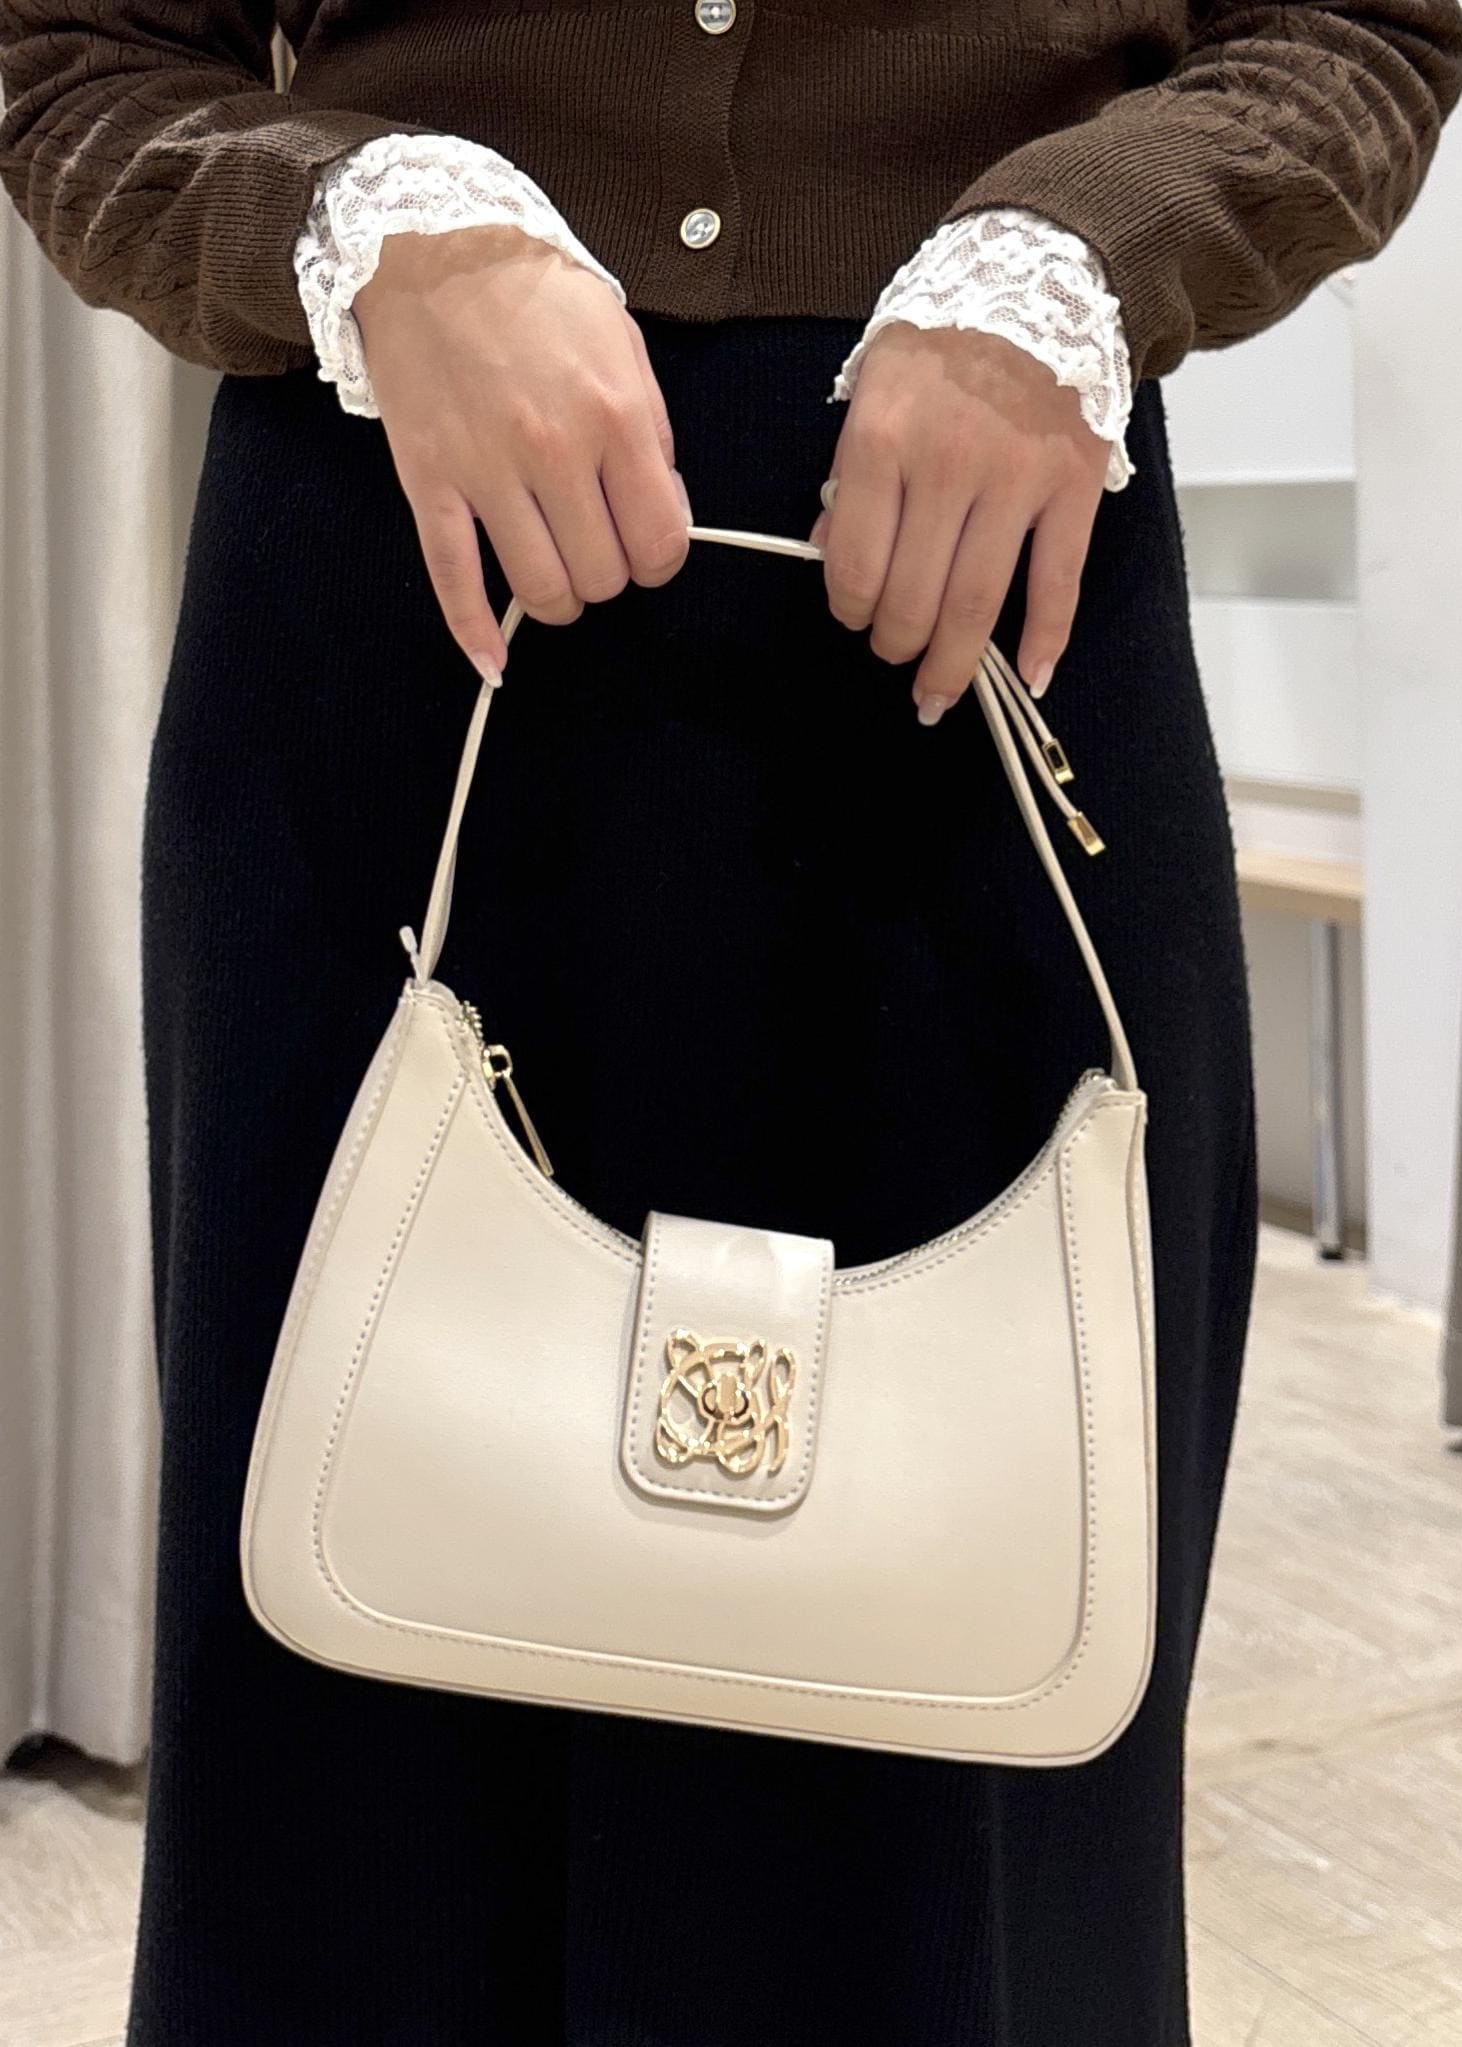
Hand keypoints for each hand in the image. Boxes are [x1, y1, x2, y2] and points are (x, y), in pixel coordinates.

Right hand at [353, 224, 691, 677]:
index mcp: (615, 417)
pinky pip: (454, 580)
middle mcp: (555, 452)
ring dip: (559, 599)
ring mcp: (487, 472)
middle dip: (609, 574)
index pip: (661, 542)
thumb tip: (665, 515)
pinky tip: (493, 661)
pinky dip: (474, 633)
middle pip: (604, 576)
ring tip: (555, 572)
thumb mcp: (622, 346)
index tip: (643, 542)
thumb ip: (652, 435)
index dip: (658, 558)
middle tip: (594, 544)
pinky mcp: (431, 483)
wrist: (434, 246)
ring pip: (542, 592)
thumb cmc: (537, 296)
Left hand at [808, 323, 1108, 722]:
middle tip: (893, 651)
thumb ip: (850, 473)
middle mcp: (947, 465)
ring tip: (937, 693)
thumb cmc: (943, 339)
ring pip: (976, 604)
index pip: (854, 564)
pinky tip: (1027, 679)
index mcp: (882, 441)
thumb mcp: (874, 387)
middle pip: (912, 597)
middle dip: (895, 643)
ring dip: (953, 665)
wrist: (1041, 278)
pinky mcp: (1073, 486)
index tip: (853, 616)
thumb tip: (831, 553)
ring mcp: (1016, 480)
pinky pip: (1057, 582)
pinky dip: (1044, 640)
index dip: (848, 608)